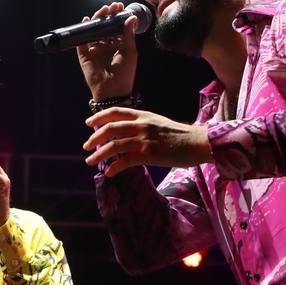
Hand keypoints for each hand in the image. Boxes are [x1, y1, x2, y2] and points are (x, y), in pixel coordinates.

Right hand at [76, 2, 138, 99]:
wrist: (112, 90)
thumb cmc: (125, 74)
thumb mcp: (130, 51)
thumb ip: (129, 34)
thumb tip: (132, 17)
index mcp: (118, 46)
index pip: (116, 28)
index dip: (117, 17)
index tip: (120, 7)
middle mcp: (105, 47)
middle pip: (104, 27)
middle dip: (107, 16)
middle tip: (112, 6)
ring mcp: (94, 50)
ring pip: (94, 31)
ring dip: (97, 20)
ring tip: (103, 11)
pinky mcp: (84, 55)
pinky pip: (82, 41)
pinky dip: (83, 30)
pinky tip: (87, 20)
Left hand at [83, 107, 211, 175]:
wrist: (199, 142)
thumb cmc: (181, 135)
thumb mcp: (159, 123)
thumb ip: (143, 125)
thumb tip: (128, 133)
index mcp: (144, 115)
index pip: (116, 112)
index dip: (100, 116)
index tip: (89, 123)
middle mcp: (142, 125)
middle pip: (110, 128)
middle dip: (95, 137)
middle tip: (86, 146)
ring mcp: (144, 139)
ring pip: (114, 145)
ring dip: (99, 154)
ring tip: (90, 161)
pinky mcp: (149, 154)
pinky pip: (125, 161)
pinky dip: (114, 167)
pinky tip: (109, 172)